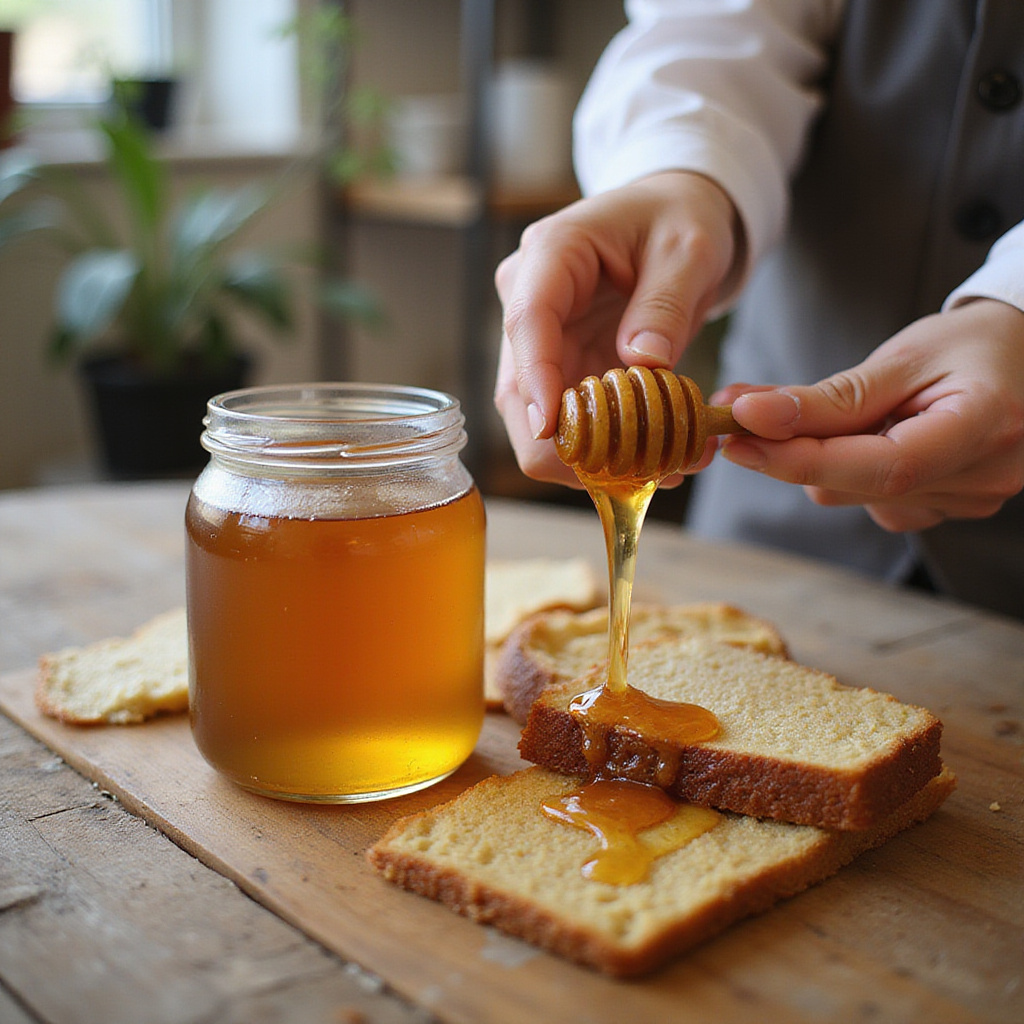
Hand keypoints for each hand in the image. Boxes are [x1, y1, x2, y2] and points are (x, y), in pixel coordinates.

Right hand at [494, 171, 740, 486]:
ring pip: (536, 420)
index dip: (536, 380)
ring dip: (588, 455)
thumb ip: (666, 303)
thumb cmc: (677, 218)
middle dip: (566, 439)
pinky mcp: (558, 370)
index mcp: (551, 253)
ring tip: (661, 467)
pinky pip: (567, 424)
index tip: (553, 429)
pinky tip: (653, 459)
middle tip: (634, 469)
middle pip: (518, 388)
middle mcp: (527, 299)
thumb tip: (642, 360)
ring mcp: (538, 341)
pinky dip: (604, 450)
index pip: (528, 321)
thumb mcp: (689, 249)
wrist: (672, 218)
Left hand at [718, 299, 1023, 530]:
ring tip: (825, 412)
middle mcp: (985, 478)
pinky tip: (868, 435)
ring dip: (822, 457)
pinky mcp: (949, 509)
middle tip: (740, 413)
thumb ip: (832, 397)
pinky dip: (850, 469)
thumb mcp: (902, 357)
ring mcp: (970, 502)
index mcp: (984, 426)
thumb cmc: (969, 346)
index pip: (881, 466)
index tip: (738, 436)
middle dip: (792, 450)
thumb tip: (753, 417)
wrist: (1022, 354)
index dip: (801, 458)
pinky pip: (874, 500)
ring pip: (857, 496)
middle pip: (860, 485)